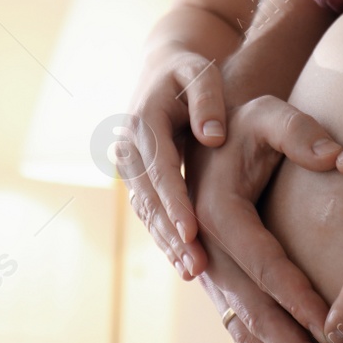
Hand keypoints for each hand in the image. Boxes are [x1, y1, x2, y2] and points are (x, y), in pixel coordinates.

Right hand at [120, 44, 229, 272]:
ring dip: (165, 242)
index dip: (175, 202)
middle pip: (148, 198)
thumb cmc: (189, 72)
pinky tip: (184, 261)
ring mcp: (129, 164)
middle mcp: (129, 146)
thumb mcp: (200, 72)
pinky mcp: (137, 177)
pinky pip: (148, 211)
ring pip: (145, 210)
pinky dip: (163, 235)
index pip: (160, 168)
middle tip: (195, 267)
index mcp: (144, 120)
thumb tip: (213, 137)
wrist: (163, 70)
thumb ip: (208, 99)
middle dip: (169, 234)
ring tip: (192, 272)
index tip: (192, 232)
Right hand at [187, 95, 342, 342]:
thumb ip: (298, 131)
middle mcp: (206, 249)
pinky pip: (239, 325)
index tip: (332, 326)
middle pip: (252, 309)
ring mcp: (209, 271)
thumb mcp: (267, 114)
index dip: (296, 296)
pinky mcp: (217, 281)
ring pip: (244, 327)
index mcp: (217, 211)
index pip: (263, 262)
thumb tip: (335, 156)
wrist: (203, 136)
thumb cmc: (244, 123)